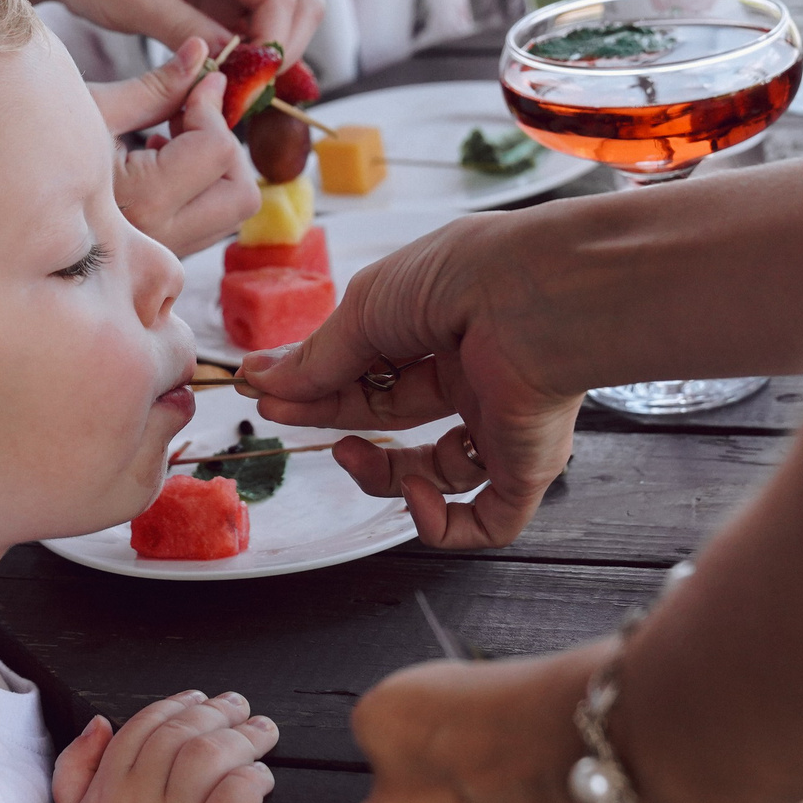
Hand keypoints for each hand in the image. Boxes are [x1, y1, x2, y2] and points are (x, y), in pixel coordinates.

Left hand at [0, 0, 321, 61]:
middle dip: (283, 52)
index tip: (248, 88)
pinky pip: (254, 24)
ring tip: (236, 93)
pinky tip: (226, 83)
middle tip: (249, 95)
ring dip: (268, 56)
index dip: (274, 47)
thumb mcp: (136, 1)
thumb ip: (190, 33)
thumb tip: (234, 69)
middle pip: (300, 3)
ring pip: (284, 16)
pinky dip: (250, 55)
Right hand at [51, 690, 278, 802]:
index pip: (140, 728)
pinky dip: (250, 781)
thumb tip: (100, 722)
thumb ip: (75, 773)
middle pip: (178, 737)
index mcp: (104, 800)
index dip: (176, 705)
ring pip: (205, 761)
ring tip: (263, 733)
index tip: (203, 701)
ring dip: (241, 737)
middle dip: (216, 713)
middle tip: (243, 710)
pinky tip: (263, 778)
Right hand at [93, 39, 260, 256]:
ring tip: (171, 132)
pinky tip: (160, 158)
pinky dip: (202, 186)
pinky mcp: (159, 258)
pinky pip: (209, 222)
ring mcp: (161, 255)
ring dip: (216, 166)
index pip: (216, 152)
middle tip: (191, 111)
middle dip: (226, 144)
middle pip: (241, 194)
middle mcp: (157, 240)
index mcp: (140, 201)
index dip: (213, 107)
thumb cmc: (32, 142)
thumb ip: (157, 85)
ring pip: (232, 211)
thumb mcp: (93, 107)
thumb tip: (204, 54)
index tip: (199, 82)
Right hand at [234, 213, 581, 548]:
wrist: (536, 294)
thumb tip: (265, 383)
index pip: (375, 368)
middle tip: (283, 418)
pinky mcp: (529, 466)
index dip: (321, 385)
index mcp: (443, 325)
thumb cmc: (458, 277)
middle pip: (397, 416)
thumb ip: (320, 357)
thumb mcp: (367, 308)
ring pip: (439, 474)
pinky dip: (445, 524)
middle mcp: (477, 373)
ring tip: (349, 455)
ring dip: (383, 476)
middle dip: (336, 420)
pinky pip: (490, 519)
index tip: (269, 395)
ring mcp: (504, 422)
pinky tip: (416, 496)